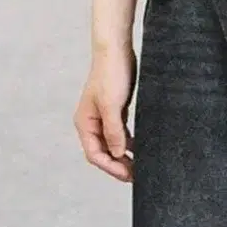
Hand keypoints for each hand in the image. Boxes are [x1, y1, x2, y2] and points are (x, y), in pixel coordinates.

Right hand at [74, 45, 136, 182]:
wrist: (116, 50)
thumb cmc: (110, 74)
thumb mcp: (111, 105)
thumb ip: (114, 131)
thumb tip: (118, 154)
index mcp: (85, 124)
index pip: (95, 155)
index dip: (111, 167)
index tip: (128, 175)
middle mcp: (92, 124)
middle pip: (104, 154)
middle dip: (118, 166)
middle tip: (137, 176)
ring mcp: (104, 119)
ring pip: (113, 147)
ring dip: (125, 158)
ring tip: (140, 167)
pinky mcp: (116, 113)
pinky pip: (121, 136)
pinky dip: (130, 146)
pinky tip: (141, 150)